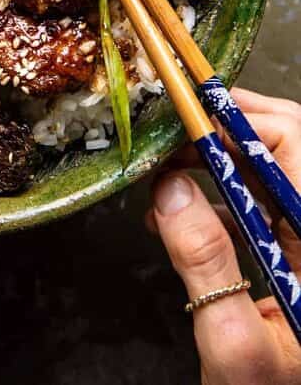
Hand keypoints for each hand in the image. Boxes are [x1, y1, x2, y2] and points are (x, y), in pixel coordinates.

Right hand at [147, 88, 300, 384]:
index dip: (239, 121)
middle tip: (175, 130)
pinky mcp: (293, 253)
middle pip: (285, 144)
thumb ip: (205, 261)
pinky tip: (179, 212)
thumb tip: (170, 187)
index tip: (188, 114)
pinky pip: (259, 200)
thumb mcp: (234, 342)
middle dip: (226, 128)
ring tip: (169, 166)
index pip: (291, 143)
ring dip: (217, 157)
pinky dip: (218, 192)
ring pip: (268, 168)